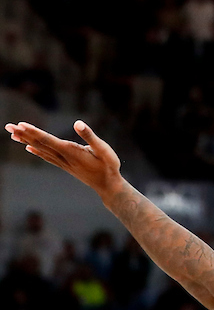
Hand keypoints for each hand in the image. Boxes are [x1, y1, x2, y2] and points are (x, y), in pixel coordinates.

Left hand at [5, 119, 124, 201]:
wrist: (108, 186)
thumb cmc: (108, 166)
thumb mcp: (103, 149)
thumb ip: (90, 136)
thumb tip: (78, 123)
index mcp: (71, 152)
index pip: (48, 140)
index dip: (34, 132)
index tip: (21, 125)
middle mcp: (64, 158)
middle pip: (40, 144)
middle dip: (24, 134)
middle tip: (8, 126)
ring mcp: (63, 163)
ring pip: (41, 150)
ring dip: (26, 141)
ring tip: (13, 134)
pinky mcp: (66, 166)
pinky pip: (47, 157)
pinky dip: (36, 151)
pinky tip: (28, 148)